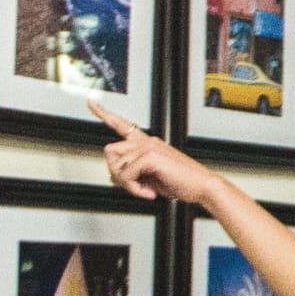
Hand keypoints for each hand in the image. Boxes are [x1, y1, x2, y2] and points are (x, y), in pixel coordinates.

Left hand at [92, 100, 221, 204]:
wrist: (202, 186)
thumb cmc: (182, 182)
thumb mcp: (152, 178)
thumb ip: (134, 174)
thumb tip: (115, 178)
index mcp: (147, 143)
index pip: (123, 125)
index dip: (105, 113)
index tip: (92, 103)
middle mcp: (146, 141)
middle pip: (110, 151)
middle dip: (116, 173)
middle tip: (133, 187)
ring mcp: (148, 146)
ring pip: (117, 166)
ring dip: (127, 184)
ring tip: (145, 191)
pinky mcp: (150, 156)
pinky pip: (127, 175)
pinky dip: (135, 189)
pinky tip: (149, 192)